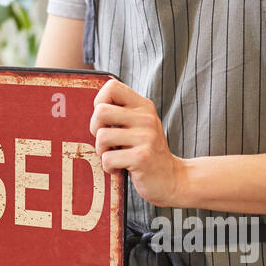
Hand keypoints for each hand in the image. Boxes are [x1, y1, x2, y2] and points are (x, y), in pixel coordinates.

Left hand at [89, 77, 185, 206]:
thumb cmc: (146, 151)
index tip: (106, 120)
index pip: (112, 87)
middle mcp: (146, 118)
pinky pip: (107, 158)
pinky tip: (120, 168)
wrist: (172, 178)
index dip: (99, 102)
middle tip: (107, 141)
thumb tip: (93, 107)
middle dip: (95, 129)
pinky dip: (108, 167)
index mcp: (144, 106)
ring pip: (101, 136)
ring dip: (102, 151)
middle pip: (100, 111)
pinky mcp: (141, 157)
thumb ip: (121, 112)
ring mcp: (145, 137)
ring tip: (115, 155)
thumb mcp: (139, 125)